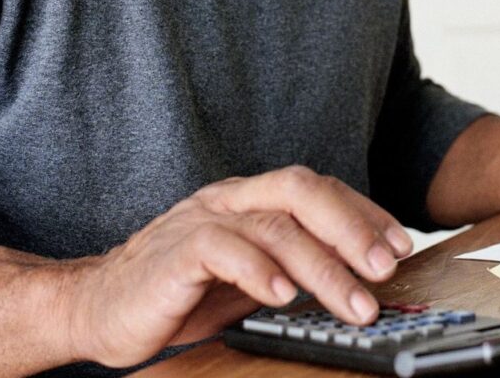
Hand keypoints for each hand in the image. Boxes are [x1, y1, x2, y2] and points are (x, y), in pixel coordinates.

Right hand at [62, 166, 411, 367]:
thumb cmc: (181, 293)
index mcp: (253, 198)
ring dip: (322, 266)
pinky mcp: (175, 252)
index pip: (321, 190)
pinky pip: (222, 250)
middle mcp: (232, 199)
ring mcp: (202, 219)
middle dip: (352, 227)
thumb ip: (295, 266)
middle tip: (387, 267)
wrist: (97, 309)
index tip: (401, 246)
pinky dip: (259, 272)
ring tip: (355, 301)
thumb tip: (362, 276)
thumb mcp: (252, 277)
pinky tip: (284, 296)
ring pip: (274, 225)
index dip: (365, 213)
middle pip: (303, 191)